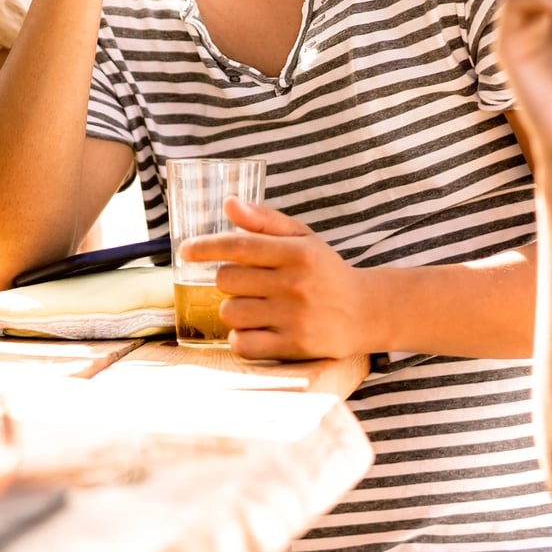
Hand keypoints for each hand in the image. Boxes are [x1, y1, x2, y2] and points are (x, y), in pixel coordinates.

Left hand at [177, 199, 387, 359]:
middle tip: (250, 285)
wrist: (366, 312)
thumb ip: (265, 221)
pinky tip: (258, 331)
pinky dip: (242, 338)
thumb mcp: (302, 239)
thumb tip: (229, 203)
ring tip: (257, 309)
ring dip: (235, 310)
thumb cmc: (325, 272)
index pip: (239, 246)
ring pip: (231, 313)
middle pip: (227, 280)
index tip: (185, 251)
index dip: (206, 247)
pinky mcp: (295, 347)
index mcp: (297, 253)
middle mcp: (296, 285)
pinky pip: (243, 344)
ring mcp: (295, 318)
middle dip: (229, 281)